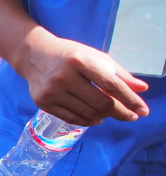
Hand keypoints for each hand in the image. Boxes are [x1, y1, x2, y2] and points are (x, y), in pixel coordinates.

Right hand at [18, 34, 148, 124]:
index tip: (142, 110)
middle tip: (130, 116)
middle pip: (100, 102)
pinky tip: (97, 119)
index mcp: (80, 61)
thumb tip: (142, 89)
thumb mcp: (94, 56)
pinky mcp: (42, 102)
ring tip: (112, 114)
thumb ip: (119, 72)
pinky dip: (88, 121)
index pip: (111, 85)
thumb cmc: (69, 54)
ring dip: (105, 116)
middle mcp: (64, 77)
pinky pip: (71, 118)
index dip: (130, 99)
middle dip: (120, 112)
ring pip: (87, 112)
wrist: (32, 55)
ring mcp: (52, 91)